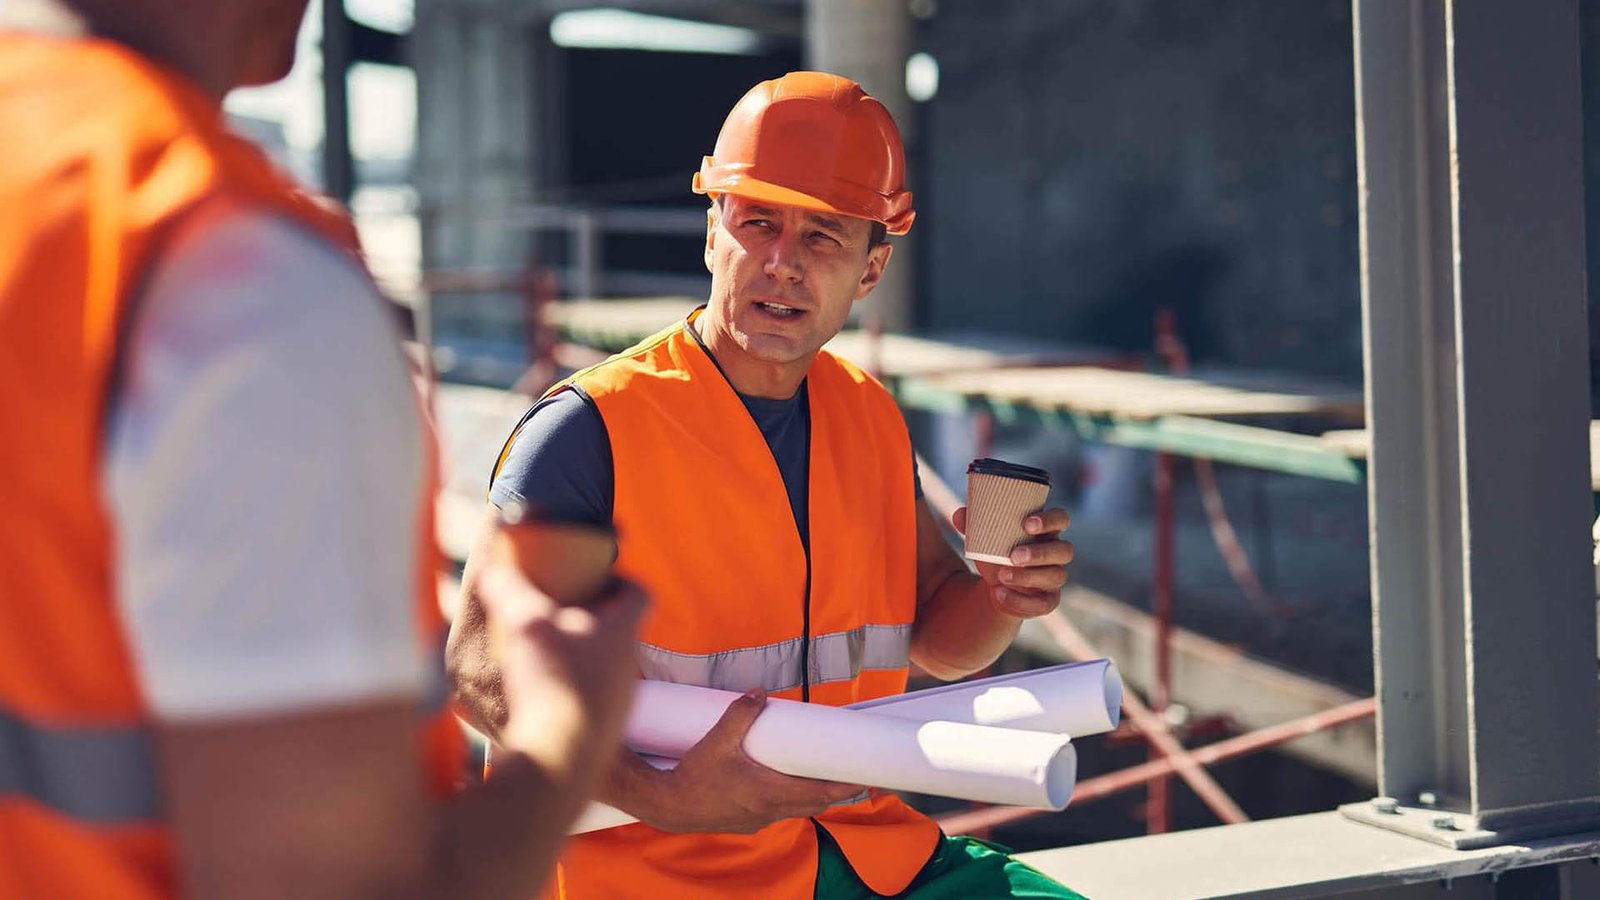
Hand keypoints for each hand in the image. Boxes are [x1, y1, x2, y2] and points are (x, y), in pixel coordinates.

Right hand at [479, 562, 647, 781]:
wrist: (558, 762)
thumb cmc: (552, 683)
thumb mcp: (525, 623)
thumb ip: (509, 588)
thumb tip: (491, 565)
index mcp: (622, 631)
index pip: (639, 592)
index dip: (620, 579)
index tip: (595, 576)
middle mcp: (628, 667)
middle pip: (616, 631)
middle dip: (586, 618)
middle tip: (553, 611)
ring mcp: (618, 704)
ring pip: (600, 668)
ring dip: (574, 658)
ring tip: (536, 655)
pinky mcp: (599, 734)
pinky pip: (585, 702)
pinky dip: (564, 693)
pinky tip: (532, 697)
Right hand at [645, 690, 865, 834]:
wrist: (668, 806)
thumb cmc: (694, 776)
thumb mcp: (716, 740)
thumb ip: (740, 714)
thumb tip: (760, 692)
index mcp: (769, 791)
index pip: (819, 793)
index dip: (844, 786)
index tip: (864, 777)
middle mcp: (770, 810)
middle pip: (815, 804)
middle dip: (836, 791)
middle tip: (853, 776)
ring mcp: (760, 819)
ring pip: (799, 810)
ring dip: (815, 797)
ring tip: (827, 780)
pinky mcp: (749, 822)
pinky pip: (781, 813)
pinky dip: (794, 802)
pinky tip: (788, 788)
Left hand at [952, 506, 1073, 617]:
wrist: (996, 584)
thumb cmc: (996, 552)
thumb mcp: (984, 538)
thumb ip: (973, 524)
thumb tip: (959, 515)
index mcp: (1045, 531)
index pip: (1060, 519)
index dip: (1049, 520)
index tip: (1027, 524)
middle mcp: (1055, 553)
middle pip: (1064, 550)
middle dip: (1040, 553)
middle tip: (1013, 556)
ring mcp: (1054, 577)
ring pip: (1056, 576)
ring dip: (1029, 576)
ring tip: (1002, 575)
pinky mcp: (1048, 600)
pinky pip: (1043, 604)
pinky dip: (1021, 601)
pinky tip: (999, 594)